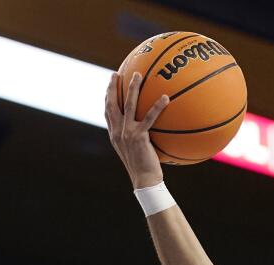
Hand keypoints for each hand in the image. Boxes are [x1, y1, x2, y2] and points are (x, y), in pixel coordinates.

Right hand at [104, 71, 169, 189]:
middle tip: (116, 74)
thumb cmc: (143, 167)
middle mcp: (117, 132)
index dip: (107, 97)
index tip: (110, 85)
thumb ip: (136, 137)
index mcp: (114, 134)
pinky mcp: (139, 136)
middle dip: (112, 87)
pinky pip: (149, 117)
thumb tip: (146, 129)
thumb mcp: (135, 151)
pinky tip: (165, 98)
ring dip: (133, 88)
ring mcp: (127, 133)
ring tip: (138, 75)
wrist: (144, 180)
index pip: (108, 112)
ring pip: (129, 105)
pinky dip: (157, 106)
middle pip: (112, 104)